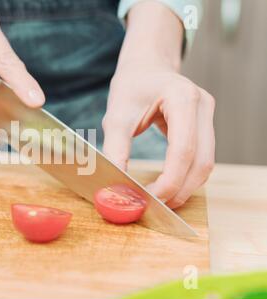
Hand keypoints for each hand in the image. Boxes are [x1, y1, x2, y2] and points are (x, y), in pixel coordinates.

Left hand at [102, 1, 215, 208]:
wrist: (145, 67)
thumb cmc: (130, 87)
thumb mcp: (116, 116)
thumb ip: (116, 151)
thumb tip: (116, 187)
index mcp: (182, 98)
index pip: (184, 150)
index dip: (169, 181)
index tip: (149, 199)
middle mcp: (202, 106)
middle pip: (201, 162)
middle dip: (178, 190)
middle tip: (153, 206)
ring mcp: (208, 115)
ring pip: (206, 164)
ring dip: (184, 187)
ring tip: (159, 201)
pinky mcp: (205, 125)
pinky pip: (201, 158)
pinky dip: (186, 177)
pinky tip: (167, 186)